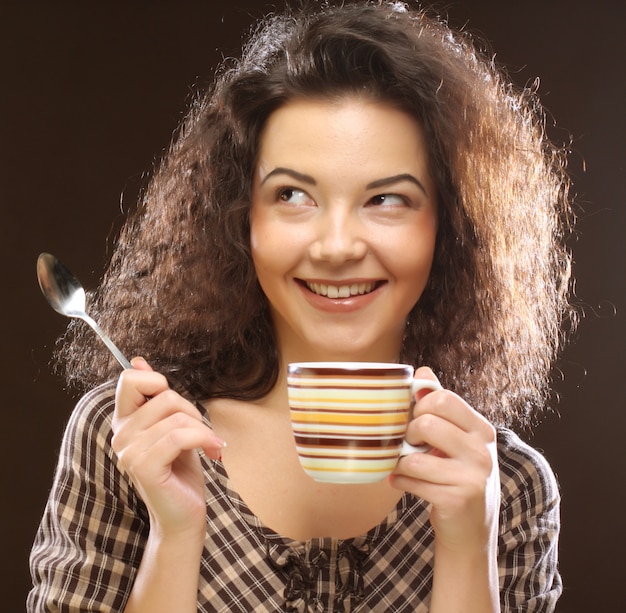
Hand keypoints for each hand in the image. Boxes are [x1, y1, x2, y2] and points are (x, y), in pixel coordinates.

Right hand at [111, 357, 224, 538]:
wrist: (184, 517)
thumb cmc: (181, 471)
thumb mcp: (173, 426)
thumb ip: (156, 397)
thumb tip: (138, 361)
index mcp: (126, 422)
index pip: (130, 380)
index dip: (157, 382)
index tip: (176, 406)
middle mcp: (121, 435)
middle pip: (165, 396)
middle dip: (192, 411)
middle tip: (201, 433)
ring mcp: (129, 452)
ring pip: (177, 417)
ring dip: (202, 430)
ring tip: (209, 446)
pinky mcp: (143, 467)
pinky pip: (179, 436)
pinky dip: (204, 440)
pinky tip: (215, 452)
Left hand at [390, 367, 499, 554]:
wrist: (471, 528)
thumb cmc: (458, 475)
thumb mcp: (456, 438)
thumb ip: (440, 405)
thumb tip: (422, 371)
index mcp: (481, 429)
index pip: (443, 398)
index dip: (419, 405)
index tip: (414, 418)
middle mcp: (483, 450)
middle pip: (427, 422)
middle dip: (408, 433)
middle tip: (409, 444)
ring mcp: (473, 476)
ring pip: (415, 456)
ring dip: (400, 461)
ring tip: (403, 465)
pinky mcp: (457, 499)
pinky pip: (412, 480)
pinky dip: (399, 480)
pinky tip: (401, 482)